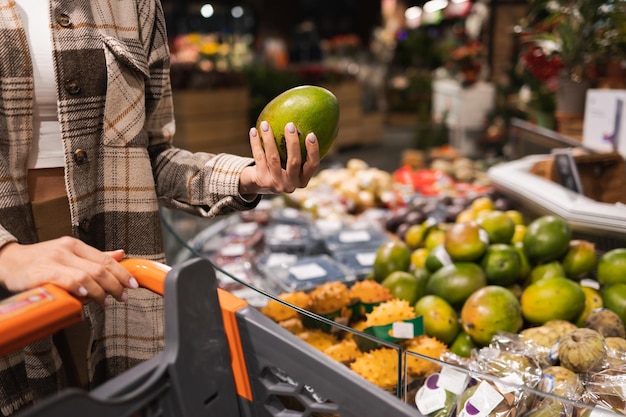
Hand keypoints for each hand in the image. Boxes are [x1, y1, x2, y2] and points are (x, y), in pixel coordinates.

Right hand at [0, 237, 137, 306]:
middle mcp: (66, 250)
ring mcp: (54, 260)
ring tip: (106, 302)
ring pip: (86, 275)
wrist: (8, 262)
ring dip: (100, 292)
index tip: (133, 285)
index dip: (122, 273)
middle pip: (99, 268)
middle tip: (122, 297)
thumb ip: (94, 257)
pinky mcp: (42, 273)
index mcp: (75, 245)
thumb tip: (121, 254)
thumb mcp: (69, 254)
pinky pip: (66, 280)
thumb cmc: (41, 261)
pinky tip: (86, 297)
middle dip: (116, 285)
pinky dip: (80, 289)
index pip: (105, 259)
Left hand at [239, 121, 319, 194]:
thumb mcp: (292, 164)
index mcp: (302, 180)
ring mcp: (276, 184)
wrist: (259, 184)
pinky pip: (259, 158)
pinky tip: (253, 131)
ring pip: (273, 158)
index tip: (311, 134)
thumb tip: (306, 120)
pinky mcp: (262, 180)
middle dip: (292, 142)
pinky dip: (255, 143)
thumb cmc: (281, 168)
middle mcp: (290, 185)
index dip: (313, 151)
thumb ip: (300, 150)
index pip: (312, 165)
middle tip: (290, 125)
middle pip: (294, 162)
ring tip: (265, 124)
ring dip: (269, 139)